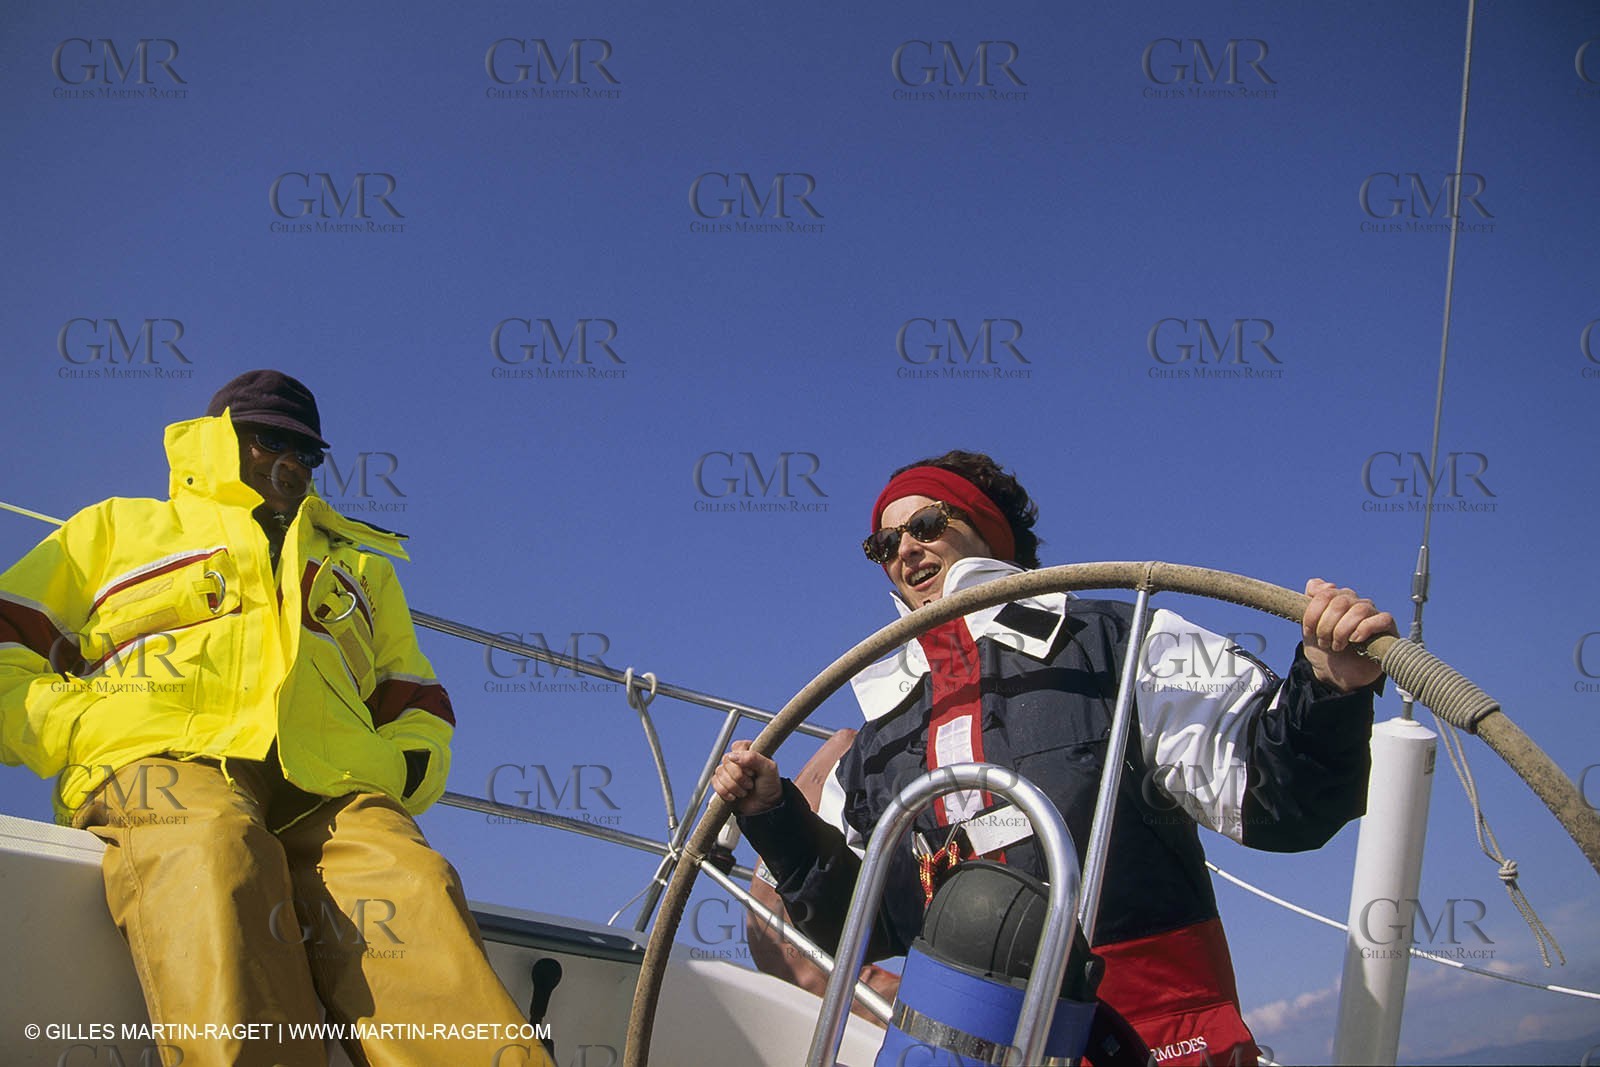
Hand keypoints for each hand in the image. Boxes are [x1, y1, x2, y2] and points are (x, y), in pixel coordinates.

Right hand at [712, 740, 783, 815]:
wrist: (765, 807)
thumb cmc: (769, 785)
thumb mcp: (769, 769)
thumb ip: (753, 758)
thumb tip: (732, 756)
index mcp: (749, 750)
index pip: (737, 747)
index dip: (743, 761)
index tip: (753, 772)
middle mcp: (737, 758)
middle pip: (727, 760)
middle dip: (739, 777)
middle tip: (750, 784)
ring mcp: (727, 770)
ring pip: (720, 772)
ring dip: (733, 786)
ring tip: (745, 791)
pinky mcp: (721, 782)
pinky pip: (714, 783)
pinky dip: (725, 792)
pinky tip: (734, 796)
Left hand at [1301, 578, 1397, 692]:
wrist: (1337, 676)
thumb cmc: (1324, 652)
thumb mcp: (1308, 628)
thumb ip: (1308, 605)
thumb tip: (1318, 584)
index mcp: (1336, 599)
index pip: (1324, 592)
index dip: (1313, 613)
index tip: (1309, 632)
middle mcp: (1355, 602)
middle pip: (1340, 601)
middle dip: (1326, 625)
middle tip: (1324, 642)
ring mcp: (1372, 614)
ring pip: (1359, 610)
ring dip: (1343, 631)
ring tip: (1337, 646)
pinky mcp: (1387, 628)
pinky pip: (1382, 619)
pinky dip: (1365, 629)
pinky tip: (1355, 640)